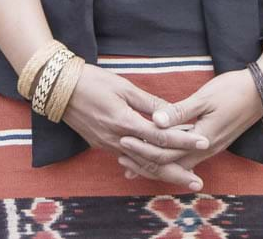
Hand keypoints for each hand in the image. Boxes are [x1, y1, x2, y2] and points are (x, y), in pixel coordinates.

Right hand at [60, 63, 211, 186]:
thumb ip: (148, 102)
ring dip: (162, 172)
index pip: (161, 136)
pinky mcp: (102, 146)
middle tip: (198, 181)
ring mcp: (109, 146)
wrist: (60, 90)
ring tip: (182, 178)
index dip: (183, 140)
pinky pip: (128, 161)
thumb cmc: (93, 81)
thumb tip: (171, 113)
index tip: (203, 142)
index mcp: (125, 121)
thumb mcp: (123, 86)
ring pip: (141, 165)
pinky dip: (144, 166)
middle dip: (177, 172)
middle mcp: (118, 139)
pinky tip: (155, 169)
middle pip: (153, 161)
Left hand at [115, 68, 262, 190]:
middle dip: (145, 162)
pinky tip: (160, 147)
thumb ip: (180, 111)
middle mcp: (206, 150)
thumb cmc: (233, 90)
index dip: (144, 151)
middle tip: (122, 159)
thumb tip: (155, 121)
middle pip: (170, 164)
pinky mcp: (212, 141)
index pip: (166, 154)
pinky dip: (169, 154)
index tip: (123, 143)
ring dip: (156, 161)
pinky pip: (186, 155)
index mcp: (202, 140)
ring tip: (134, 159)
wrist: (262, 91)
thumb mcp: (205, 97)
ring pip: (178, 162)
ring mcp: (210, 147)